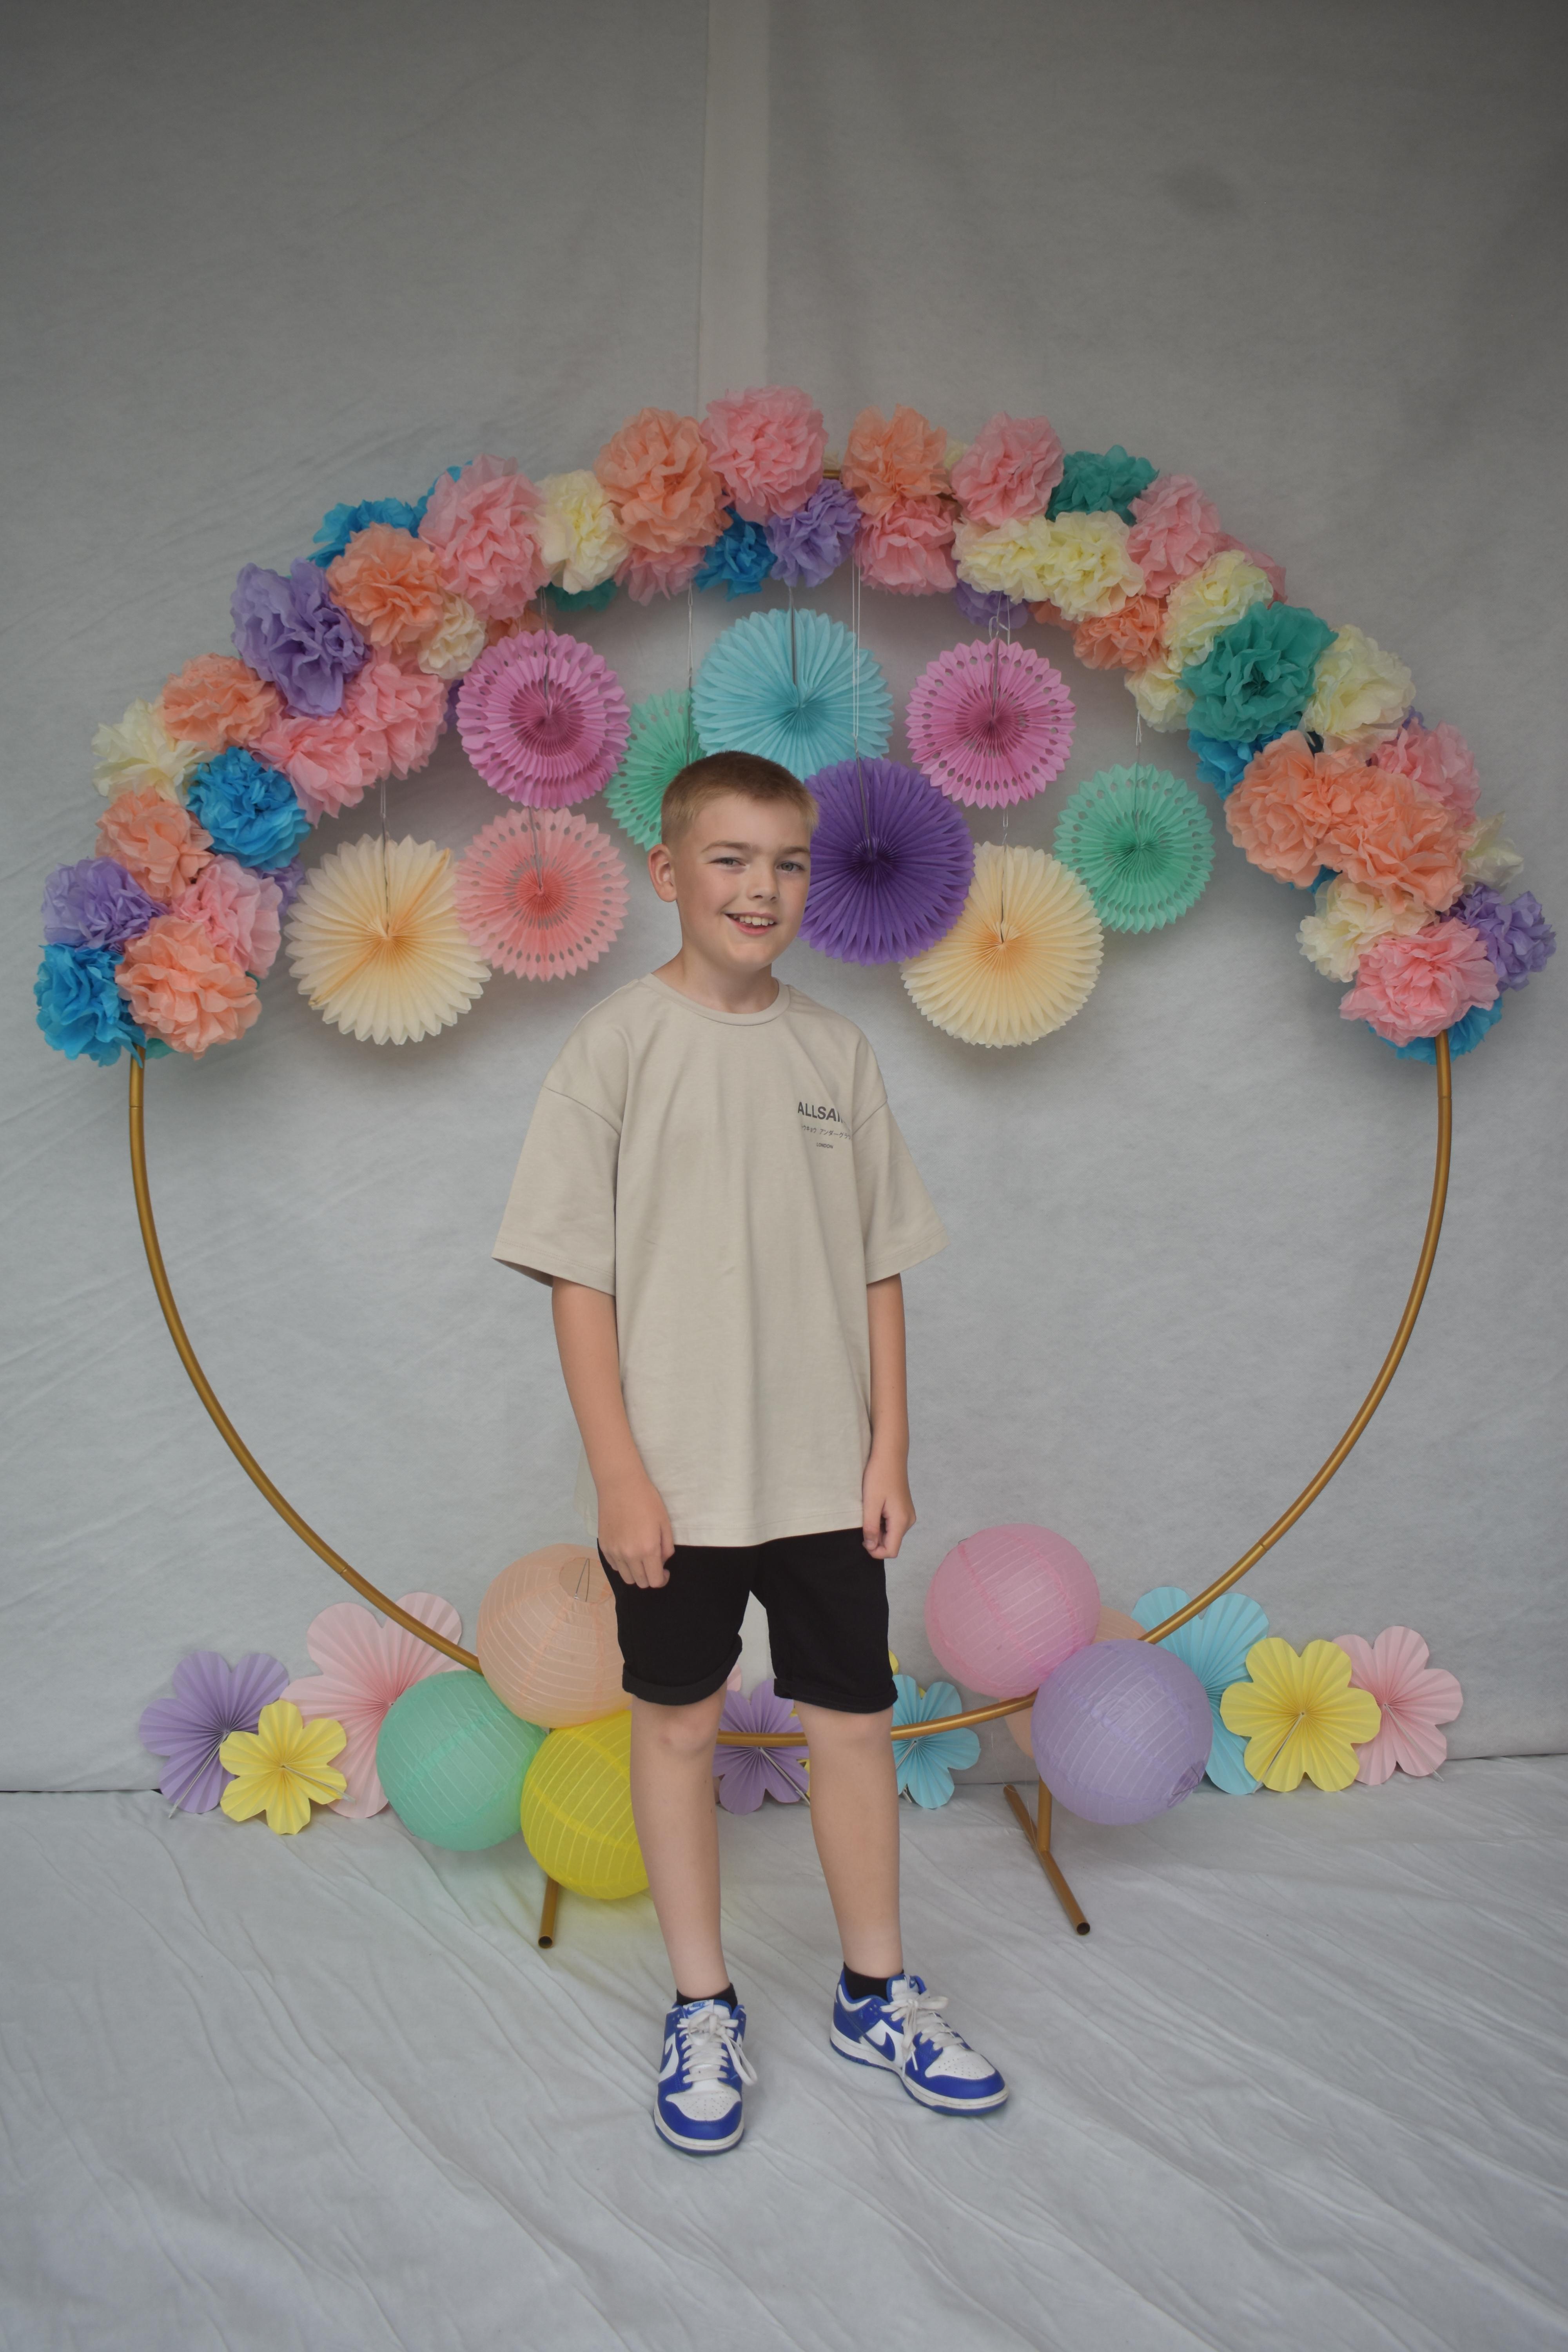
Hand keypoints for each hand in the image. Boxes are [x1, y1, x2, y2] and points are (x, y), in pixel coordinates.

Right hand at [596, 1471, 675, 1587]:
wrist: (620, 1485)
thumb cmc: (646, 1500)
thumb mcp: (664, 1522)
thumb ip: (667, 1547)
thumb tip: (663, 1562)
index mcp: (648, 1549)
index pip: (655, 1581)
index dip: (663, 1579)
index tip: (665, 1571)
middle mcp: (629, 1555)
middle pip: (640, 1583)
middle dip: (650, 1577)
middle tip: (654, 1563)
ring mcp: (614, 1552)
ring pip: (626, 1577)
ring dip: (636, 1573)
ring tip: (640, 1558)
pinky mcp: (604, 1546)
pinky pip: (614, 1566)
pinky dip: (623, 1564)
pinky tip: (627, 1551)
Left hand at [861, 1452, 914, 1559]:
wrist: (890, 1455)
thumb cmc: (879, 1476)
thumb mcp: (871, 1503)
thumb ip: (871, 1527)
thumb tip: (871, 1546)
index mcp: (902, 1521)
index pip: (891, 1551)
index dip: (875, 1551)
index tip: (862, 1538)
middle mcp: (908, 1520)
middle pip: (892, 1543)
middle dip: (876, 1539)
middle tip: (863, 1522)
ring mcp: (907, 1514)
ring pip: (891, 1534)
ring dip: (878, 1530)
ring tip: (869, 1512)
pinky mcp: (904, 1508)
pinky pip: (892, 1524)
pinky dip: (882, 1522)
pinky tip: (875, 1508)